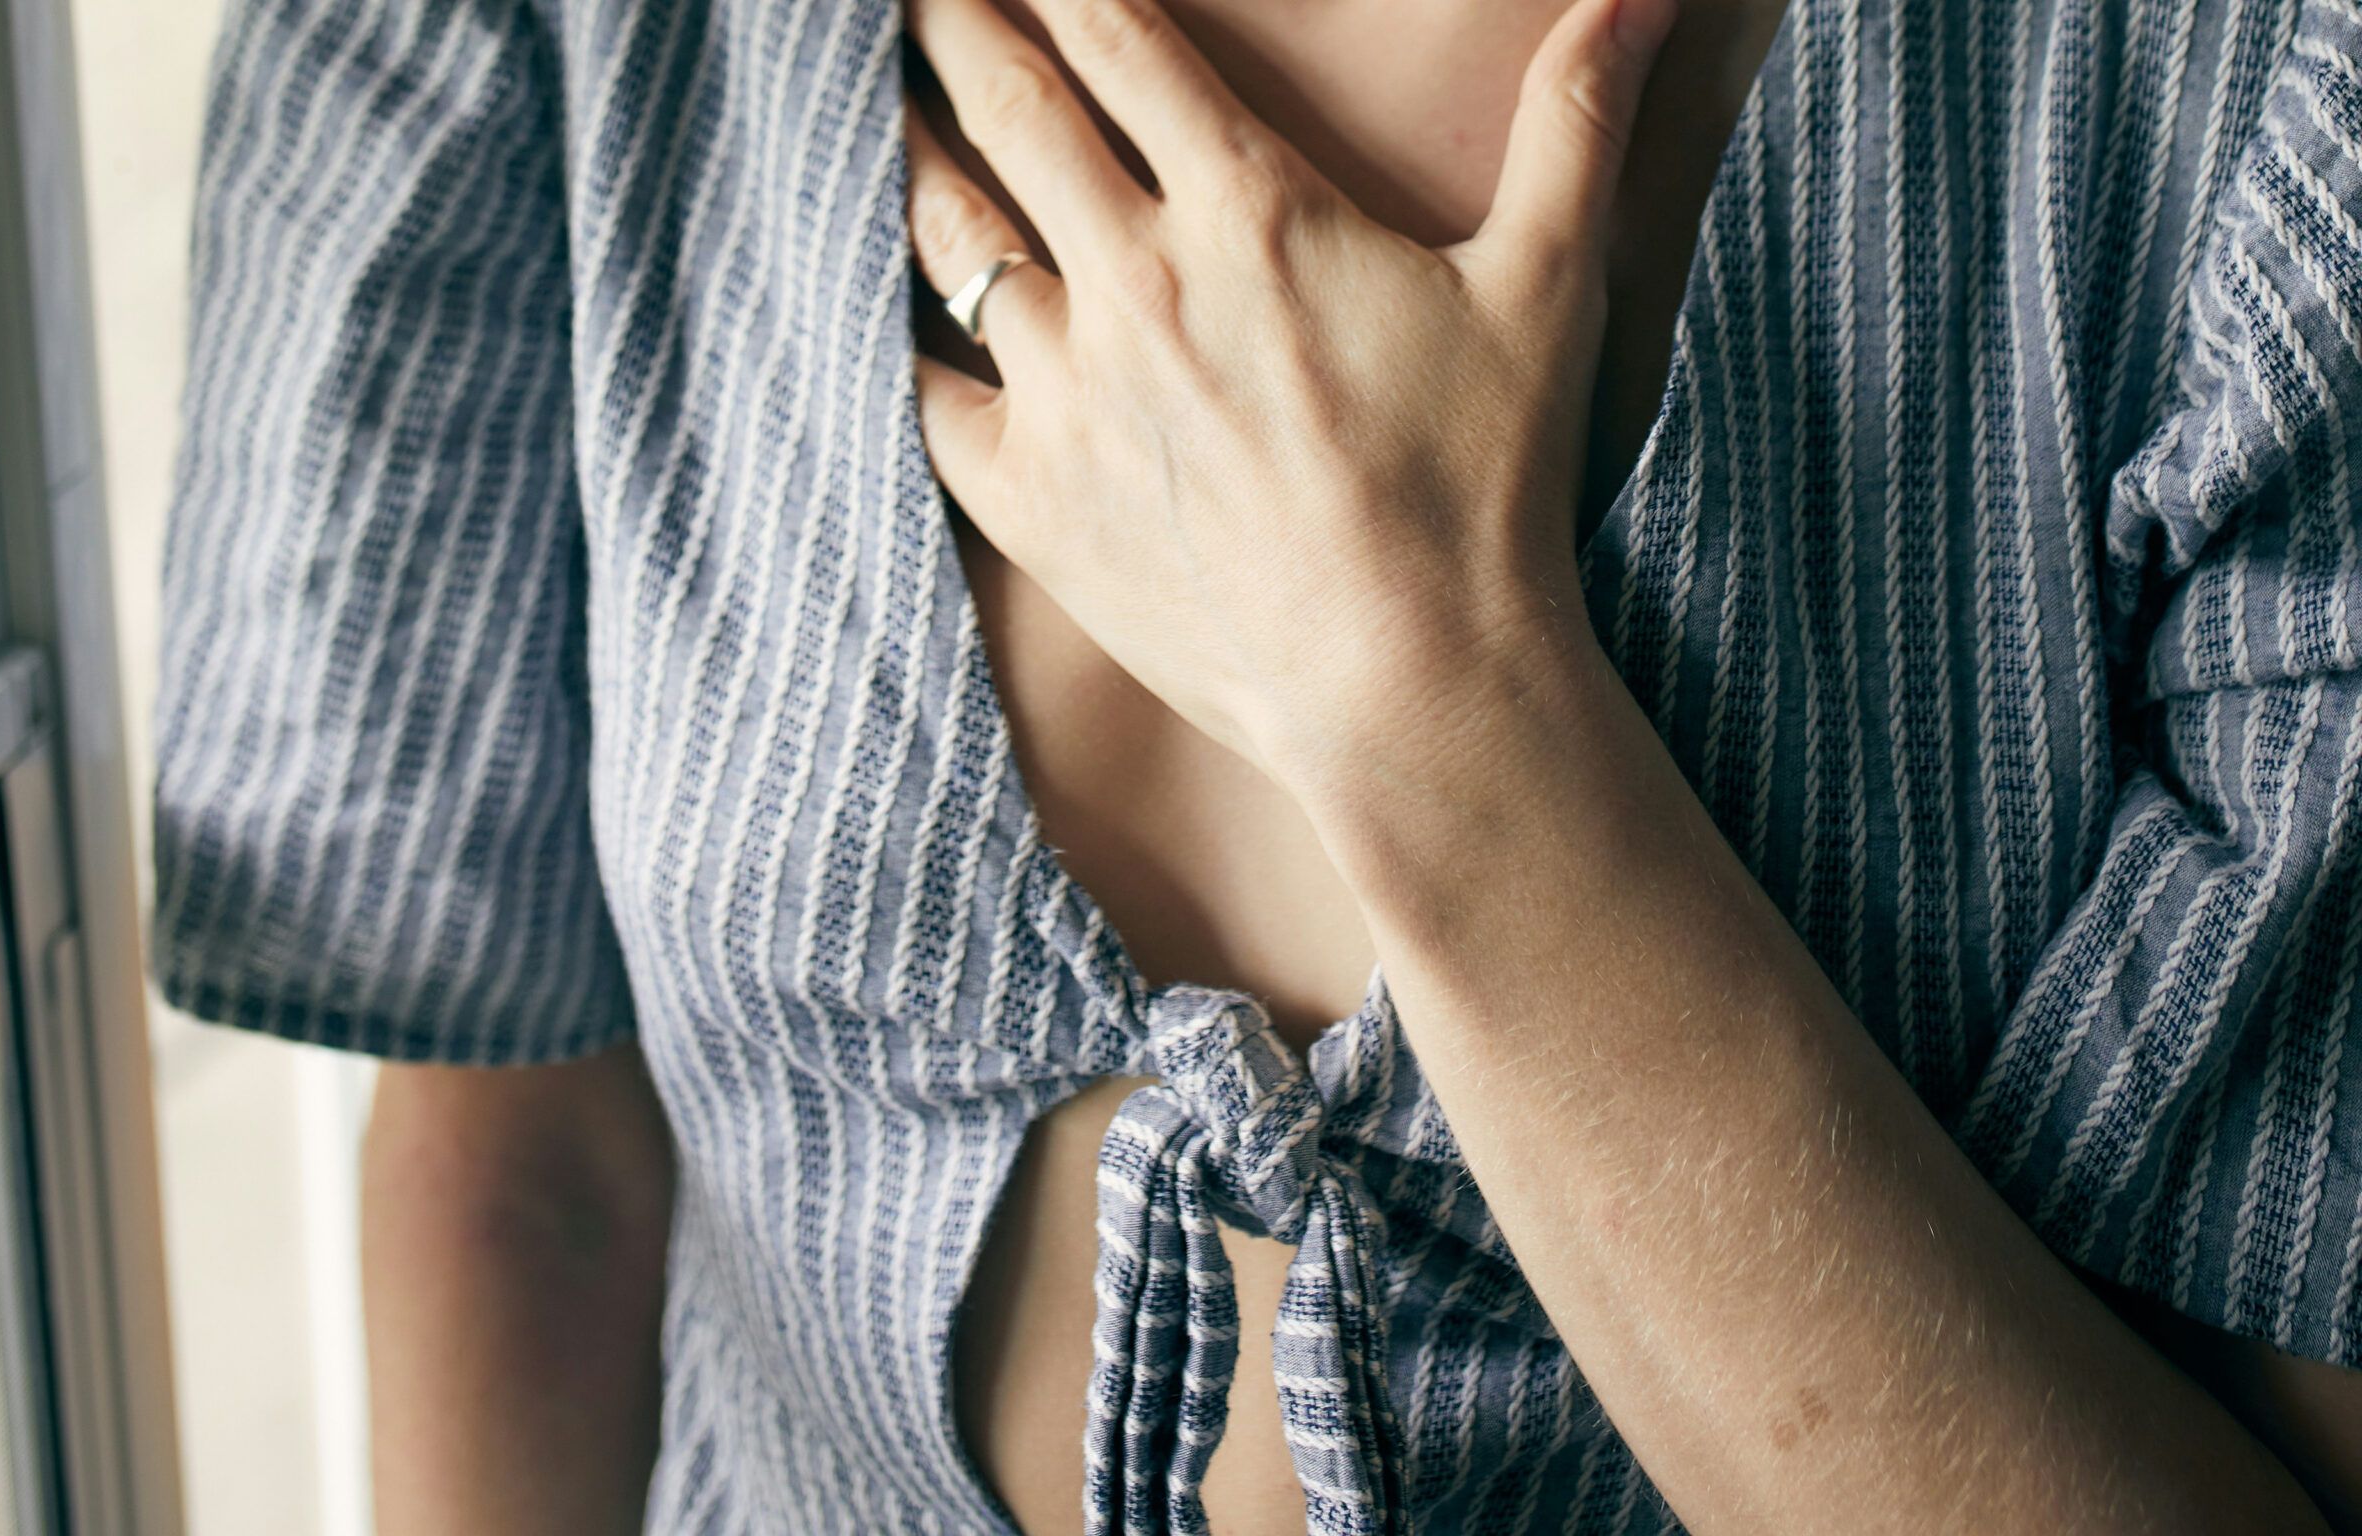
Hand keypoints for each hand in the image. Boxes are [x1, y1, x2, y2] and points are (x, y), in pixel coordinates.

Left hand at [906, 0, 1674, 799]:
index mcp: (1251, 211)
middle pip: (1010, 107)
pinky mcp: (1029, 498)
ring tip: (882, 109)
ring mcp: (1070, 392)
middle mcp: (1138, 281)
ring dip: (909, 152)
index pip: (1119, 38)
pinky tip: (871, 299)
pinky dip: (894, 330)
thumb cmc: (1483, 488)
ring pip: (951, 235)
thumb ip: (1578, 117)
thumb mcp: (1551, 285)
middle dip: (954, 24)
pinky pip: (924, 391)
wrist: (1409, 683)